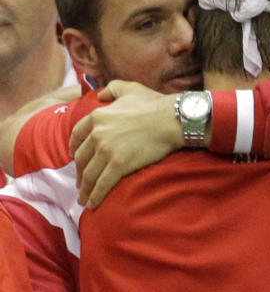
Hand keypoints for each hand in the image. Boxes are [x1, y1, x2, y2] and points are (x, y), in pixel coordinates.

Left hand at [69, 81, 182, 207]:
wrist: (172, 119)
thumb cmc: (155, 104)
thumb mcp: (129, 88)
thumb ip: (111, 89)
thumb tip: (100, 94)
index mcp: (97, 117)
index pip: (77, 136)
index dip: (74, 150)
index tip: (76, 159)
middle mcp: (97, 134)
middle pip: (81, 159)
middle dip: (80, 173)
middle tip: (81, 182)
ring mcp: (106, 151)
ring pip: (89, 174)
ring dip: (85, 189)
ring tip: (85, 198)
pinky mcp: (119, 165)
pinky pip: (102, 184)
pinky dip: (95, 195)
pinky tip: (93, 204)